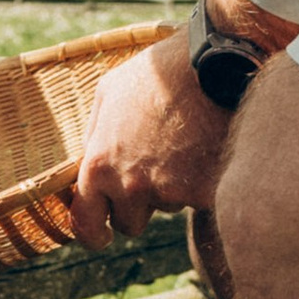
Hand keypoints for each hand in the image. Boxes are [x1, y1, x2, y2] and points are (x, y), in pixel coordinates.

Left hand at [69, 29, 234, 242]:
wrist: (213, 62)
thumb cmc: (159, 71)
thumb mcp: (109, 93)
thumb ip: (95, 136)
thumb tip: (88, 162)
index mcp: (100, 165)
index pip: (85, 222)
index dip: (92, 235)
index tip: (101, 236)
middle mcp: (131, 186)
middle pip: (131, 223)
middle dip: (140, 204)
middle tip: (156, 169)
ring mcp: (171, 192)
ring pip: (169, 208)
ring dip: (176, 187)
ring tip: (188, 142)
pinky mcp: (206, 193)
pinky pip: (202, 201)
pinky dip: (207, 183)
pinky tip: (212, 150)